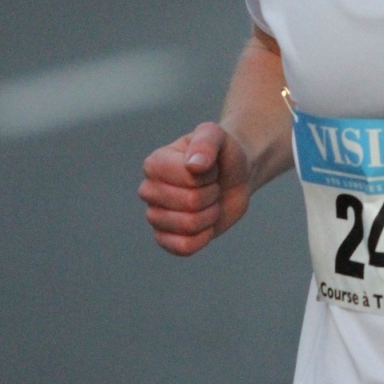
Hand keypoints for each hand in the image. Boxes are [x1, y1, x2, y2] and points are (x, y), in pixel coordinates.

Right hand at [139, 122, 251, 255]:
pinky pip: (183, 248)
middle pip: (189, 203)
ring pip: (188, 226)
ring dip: (210, 215)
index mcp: (154, 163)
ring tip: (209, 202)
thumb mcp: (218, 136)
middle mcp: (149, 190)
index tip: (209, 167)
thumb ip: (206, 142)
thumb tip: (193, 166)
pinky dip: (203, 238)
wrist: (234, 176)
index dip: (208, 175)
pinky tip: (206, 225)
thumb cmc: (222, 153)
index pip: (187, 178)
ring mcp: (155, 216)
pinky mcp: (166, 238)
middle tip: (211, 185)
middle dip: (212, 194)